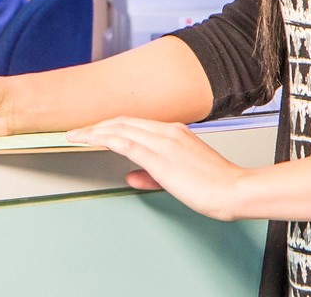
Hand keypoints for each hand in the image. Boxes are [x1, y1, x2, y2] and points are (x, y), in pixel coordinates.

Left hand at [66, 118, 245, 220]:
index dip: (110, 125)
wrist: (234, 190)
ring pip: (120, 128)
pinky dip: (104, 138)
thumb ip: (152, 175)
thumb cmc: (215, 185)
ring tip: (76, 135)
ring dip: (95, 131)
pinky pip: (126, 142)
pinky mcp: (160, 156)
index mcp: (174, 132)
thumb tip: (131, 176)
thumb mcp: (179, 177)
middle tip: (76, 131)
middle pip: (123, 122)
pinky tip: (91, 140)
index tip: (93, 130)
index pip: (133, 123)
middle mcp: (167, 131)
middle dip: (97, 125)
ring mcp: (163, 141)